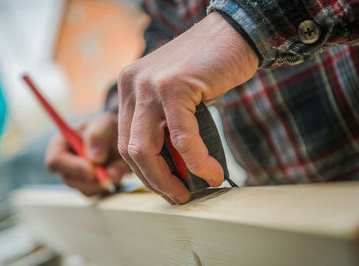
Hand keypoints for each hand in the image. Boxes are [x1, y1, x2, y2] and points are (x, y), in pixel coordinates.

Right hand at [45, 112, 129, 195]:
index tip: (91, 169)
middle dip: (93, 179)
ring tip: (119, 164)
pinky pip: (99, 193)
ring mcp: (76, 179)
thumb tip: (94, 160)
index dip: (71, 167)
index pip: (54, 162)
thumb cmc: (106, 128)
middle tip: (114, 171)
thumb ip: (97, 136)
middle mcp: (65, 165)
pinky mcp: (90, 188)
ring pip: (87, 190)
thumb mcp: (104, 124)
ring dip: (106, 180)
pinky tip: (119, 169)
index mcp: (60, 145)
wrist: (119, 139)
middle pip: (70, 181)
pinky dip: (113, 183)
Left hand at [117, 12, 257, 203]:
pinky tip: (212, 172)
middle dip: (154, 181)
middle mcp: (132, 85)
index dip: (143, 172)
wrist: (233, 35)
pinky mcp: (173, 86)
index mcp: (129, 89)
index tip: (163, 188)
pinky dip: (197, 162)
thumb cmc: (209, 70)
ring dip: (168, 179)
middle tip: (177, 196)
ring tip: (190, 191)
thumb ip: (168, 130)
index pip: (125, 141)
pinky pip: (182, 138)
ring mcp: (149, 84)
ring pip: (146, 149)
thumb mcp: (179, 101)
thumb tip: (175, 170)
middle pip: (130, 149)